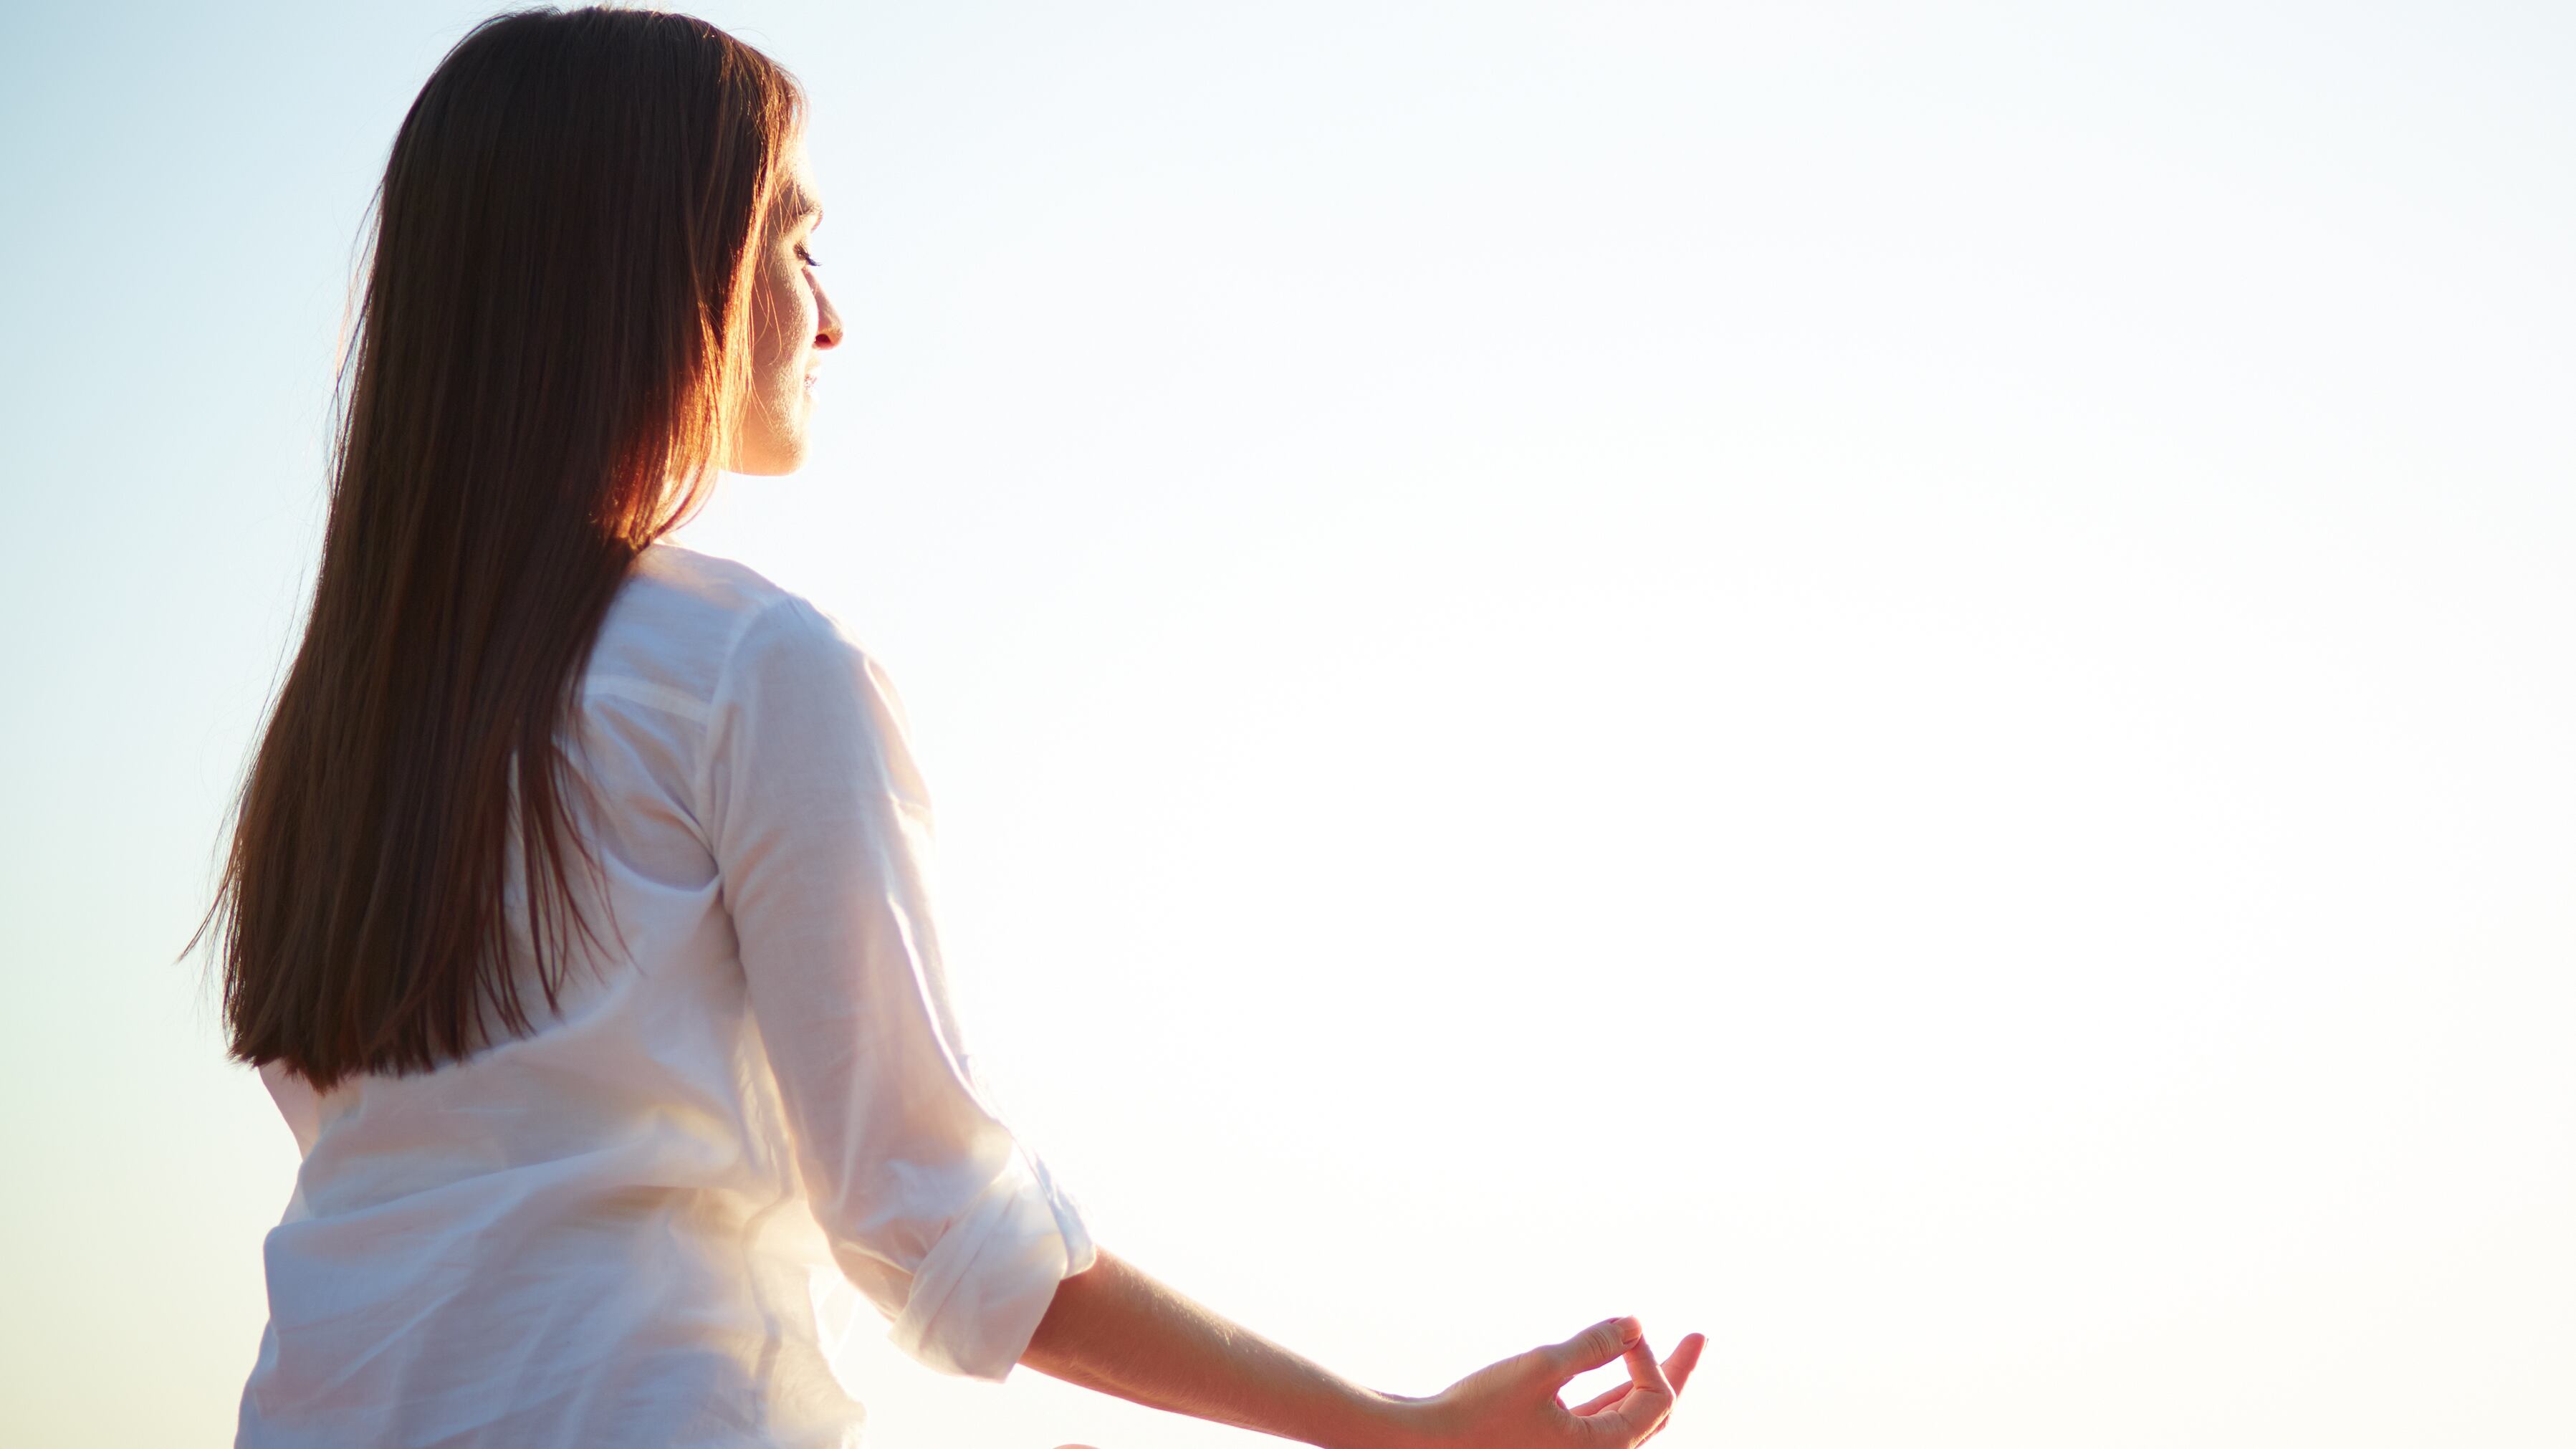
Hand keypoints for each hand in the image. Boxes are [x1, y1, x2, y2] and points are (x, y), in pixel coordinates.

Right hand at [1407, 1317, 1705, 1447]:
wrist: (1426, 1444)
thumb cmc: (1479, 1412)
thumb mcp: (1540, 1369)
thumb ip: (1592, 1346)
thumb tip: (1635, 1323)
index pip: (1656, 1401)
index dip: (1648, 1359)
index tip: (1619, 1331)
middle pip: (1654, 1413)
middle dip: (1674, 1371)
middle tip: (1699, 1337)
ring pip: (1627, 1414)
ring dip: (1647, 1378)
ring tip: (1675, 1349)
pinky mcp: (1552, 1441)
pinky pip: (1599, 1416)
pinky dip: (1613, 1388)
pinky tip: (1617, 1365)